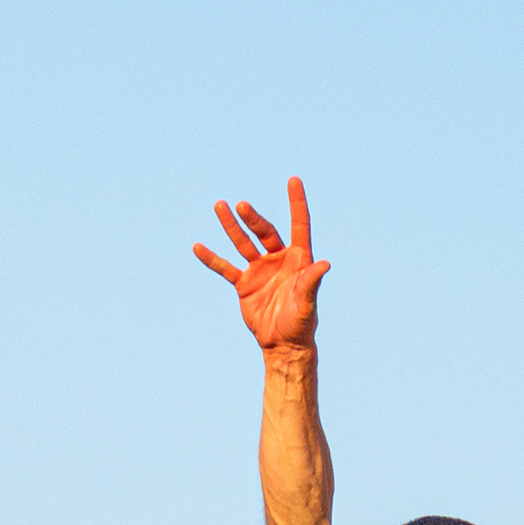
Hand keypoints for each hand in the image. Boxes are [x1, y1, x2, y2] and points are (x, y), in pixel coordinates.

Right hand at [193, 178, 329, 351]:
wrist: (282, 344)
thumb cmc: (300, 323)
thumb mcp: (307, 302)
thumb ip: (312, 282)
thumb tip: (325, 264)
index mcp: (299, 258)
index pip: (299, 224)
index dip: (297, 203)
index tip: (293, 180)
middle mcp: (279, 258)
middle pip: (264, 231)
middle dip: (252, 219)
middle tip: (240, 206)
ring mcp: (259, 269)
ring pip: (243, 243)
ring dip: (231, 226)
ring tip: (219, 206)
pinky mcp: (244, 283)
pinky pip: (225, 267)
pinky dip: (212, 258)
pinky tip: (198, 246)